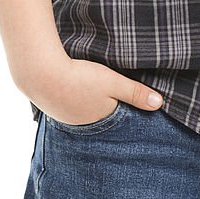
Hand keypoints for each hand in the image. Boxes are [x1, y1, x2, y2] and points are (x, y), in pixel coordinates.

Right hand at [20, 57, 162, 125]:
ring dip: (91, 103)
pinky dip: (75, 98)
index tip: (135, 104)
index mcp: (101, 121)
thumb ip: (135, 93)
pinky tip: (75, 89)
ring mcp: (66, 117)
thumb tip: (160, 104)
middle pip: (102, 116)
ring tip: (95, 93)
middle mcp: (83, 125)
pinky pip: (70, 105)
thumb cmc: (79, 78)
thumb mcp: (112, 82)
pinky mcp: (53, 106)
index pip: (119, 120)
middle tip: (114, 97)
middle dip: (108, 108)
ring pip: (85, 111)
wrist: (40, 73)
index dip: (127, 110)